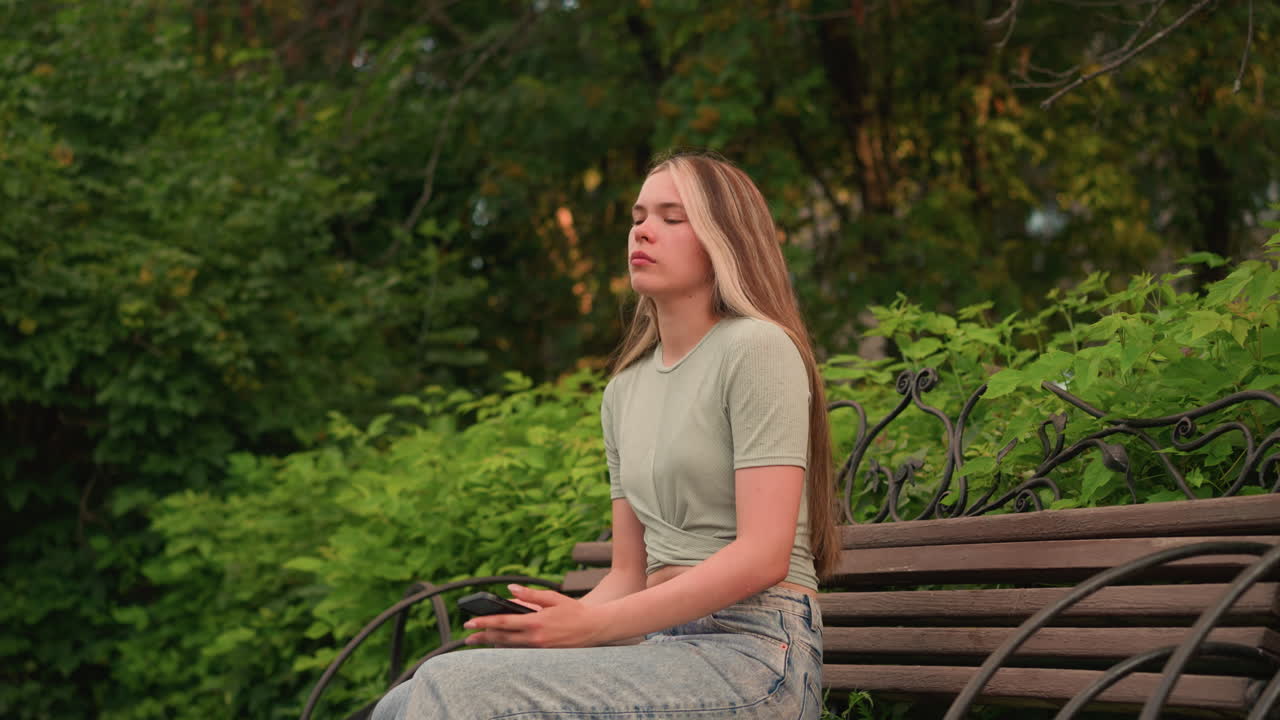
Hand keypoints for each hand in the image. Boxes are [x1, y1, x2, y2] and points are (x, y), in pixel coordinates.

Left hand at [463, 584, 609, 648]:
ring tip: (479, 640)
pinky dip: (507, 647)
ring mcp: (539, 648)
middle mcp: (535, 638)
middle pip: (502, 639)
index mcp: (536, 622)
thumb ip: (530, 595)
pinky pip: (520, 651)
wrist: (593, 629)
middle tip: (467, 636)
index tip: (470, 623)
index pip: (504, 623)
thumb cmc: (573, 611)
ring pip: (509, 647)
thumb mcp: (552, 598)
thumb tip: (510, 590)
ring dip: (493, 644)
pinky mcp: (543, 654)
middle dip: (483, 637)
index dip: (485, 623)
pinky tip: (500, 644)